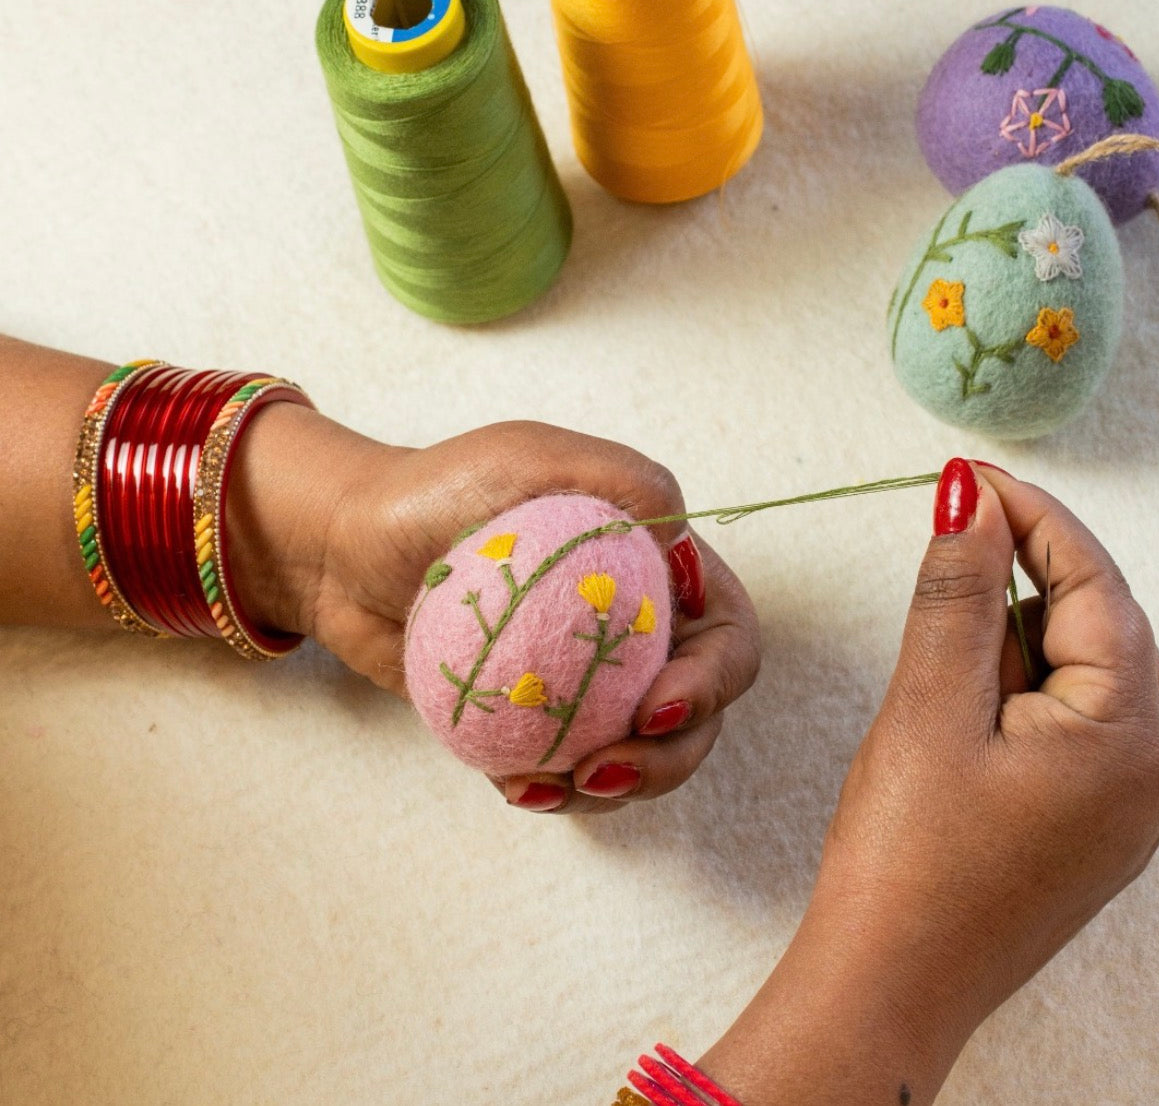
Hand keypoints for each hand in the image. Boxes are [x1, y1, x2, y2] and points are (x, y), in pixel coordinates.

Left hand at [226, 404, 759, 813]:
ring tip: (557, 788)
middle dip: (671, 756)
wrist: (344, 545)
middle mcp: (632, 629)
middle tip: (607, 768)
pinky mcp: (531, 720)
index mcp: (651, 569)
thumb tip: (685, 549)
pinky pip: (565, 772)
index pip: (724, 635)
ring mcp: (583, 681)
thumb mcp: (533, 455)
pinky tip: (520, 789)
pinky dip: (555, 792)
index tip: (656, 706)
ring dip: (619, 788)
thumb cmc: (439, 487)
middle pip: (695, 713)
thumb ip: (625, 482)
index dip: (712, 682)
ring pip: (638, 755)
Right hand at [814, 459, 1158, 1052]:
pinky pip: (1059, 720)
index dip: (1031, 516)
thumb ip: (955, 592)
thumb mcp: (929, 707)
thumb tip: (969, 498)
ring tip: (936, 662)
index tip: (968, 474)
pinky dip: (1008, 689)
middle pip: (1091, 626)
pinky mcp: (1083, 820)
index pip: (1094, 585)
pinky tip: (955, 704)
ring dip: (1005, 638)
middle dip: (1016, 579)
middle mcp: (1149, 770)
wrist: (888, 985)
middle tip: (946, 535)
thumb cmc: (907, 862)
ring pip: (1070, 672)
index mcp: (1130, 737)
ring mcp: (1120, 802)